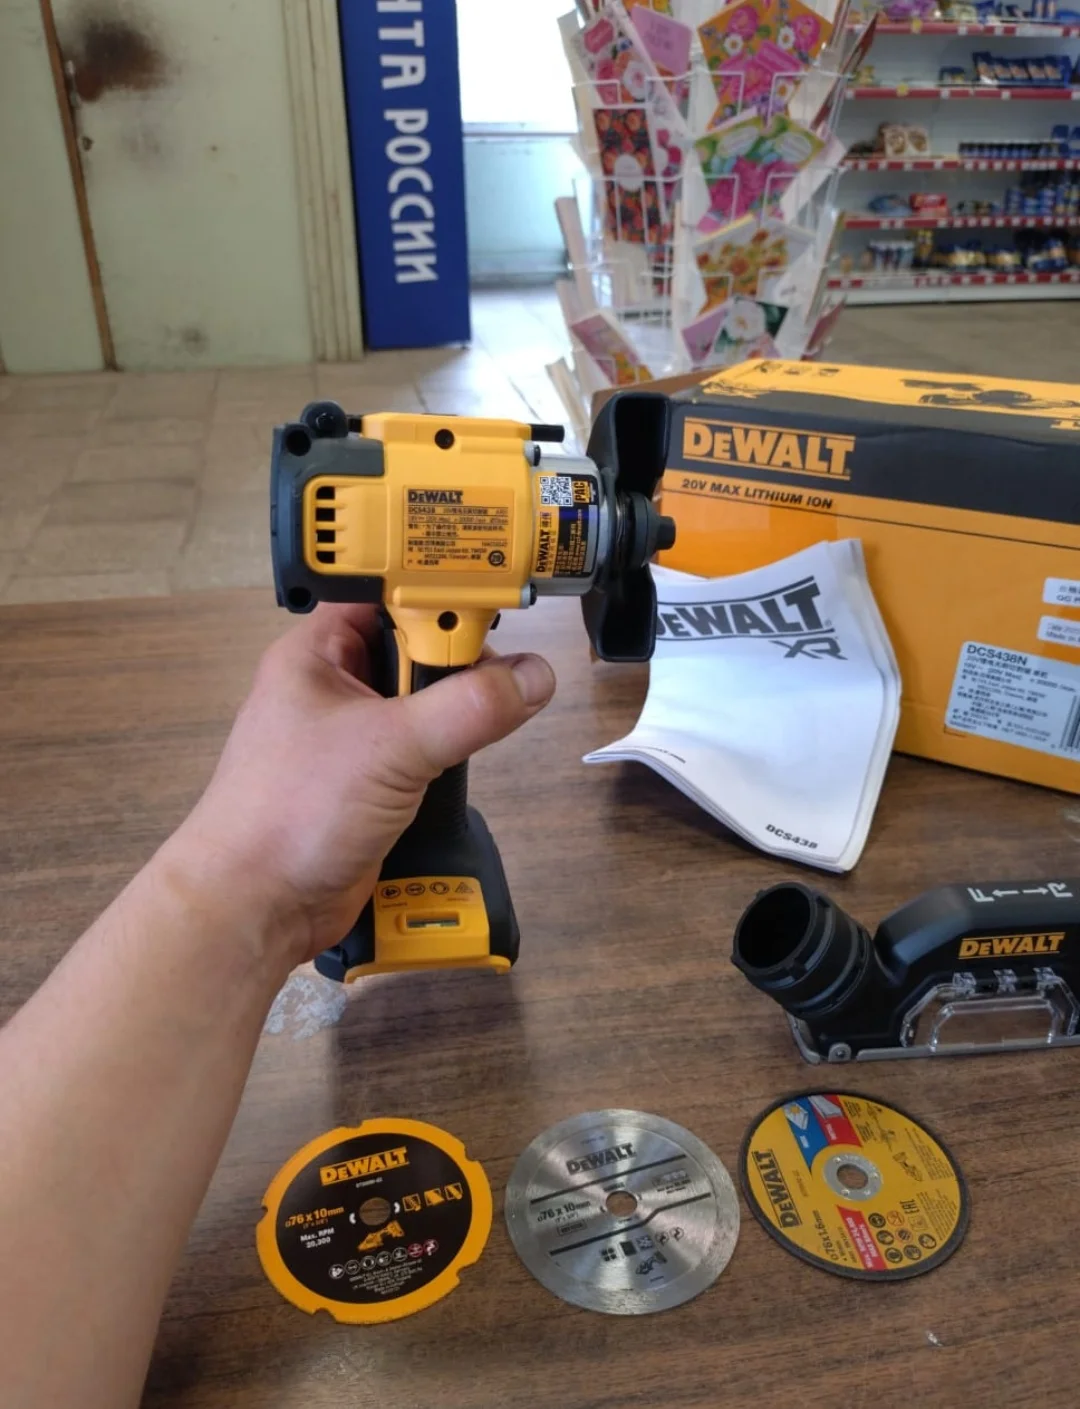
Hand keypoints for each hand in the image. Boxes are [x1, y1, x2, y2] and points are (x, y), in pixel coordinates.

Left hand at [165, 605, 555, 966]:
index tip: (491, 602)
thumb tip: (534, 677)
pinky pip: (422, 751)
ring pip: (422, 704)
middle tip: (493, 674)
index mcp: (316, 654)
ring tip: (487, 718)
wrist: (257, 906)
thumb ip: (468, 708)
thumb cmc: (294, 810)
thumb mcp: (390, 746)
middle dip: (456, 659)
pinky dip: (449, 754)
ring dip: (456, 712)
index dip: (436, 593)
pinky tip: (466, 762)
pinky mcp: (369, 784)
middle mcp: (333, 689)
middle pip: (413, 648)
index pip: (385, 595)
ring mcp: (351, 740)